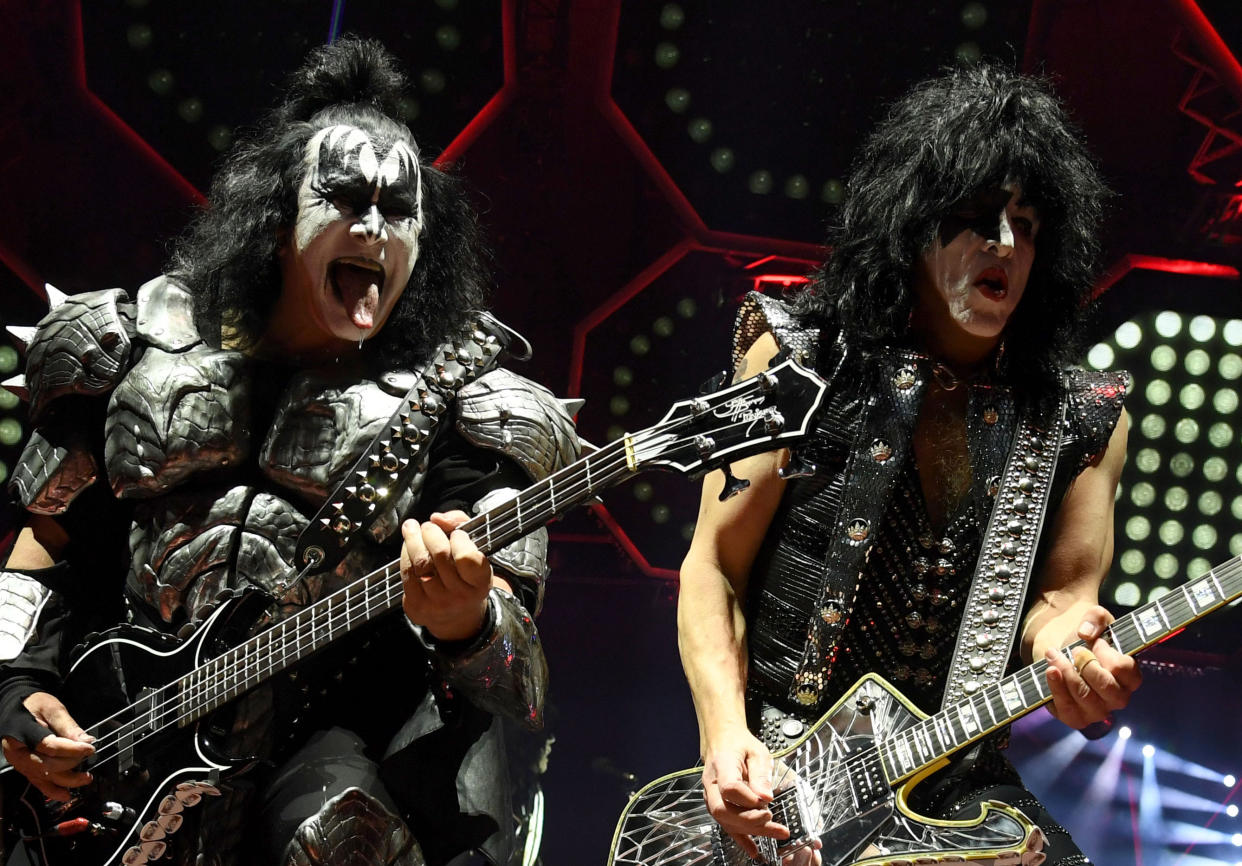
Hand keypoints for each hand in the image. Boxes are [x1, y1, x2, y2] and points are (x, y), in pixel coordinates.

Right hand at [1, 692, 94, 800]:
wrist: (16, 709)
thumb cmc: (33, 705)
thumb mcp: (52, 708)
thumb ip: (68, 725)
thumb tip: (85, 740)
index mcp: (22, 732)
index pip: (49, 745)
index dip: (71, 749)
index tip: (90, 748)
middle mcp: (17, 751)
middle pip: (46, 764)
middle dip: (71, 763)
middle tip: (88, 756)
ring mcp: (19, 762)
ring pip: (43, 776)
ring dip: (66, 780)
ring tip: (85, 778)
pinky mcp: (24, 768)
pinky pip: (37, 782)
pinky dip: (52, 790)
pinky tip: (66, 794)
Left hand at [400, 511, 492, 641]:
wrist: (457, 614)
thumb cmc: (466, 576)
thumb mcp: (476, 550)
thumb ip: (461, 525)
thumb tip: (438, 518)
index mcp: (480, 582)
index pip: (466, 557)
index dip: (458, 539)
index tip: (456, 534)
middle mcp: (460, 595)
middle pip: (439, 555)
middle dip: (430, 533)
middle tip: (428, 526)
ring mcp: (437, 602)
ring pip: (419, 563)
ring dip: (413, 539)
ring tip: (412, 529)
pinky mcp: (417, 606)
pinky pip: (406, 573)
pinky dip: (405, 555)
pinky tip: (408, 546)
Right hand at [700, 727, 821, 864]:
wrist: (722, 741)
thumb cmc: (739, 744)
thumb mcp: (756, 751)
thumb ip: (761, 773)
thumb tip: (766, 797)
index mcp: (721, 765)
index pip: (729, 788)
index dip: (747, 798)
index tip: (765, 800)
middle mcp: (712, 784)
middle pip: (723, 810)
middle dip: (748, 819)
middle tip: (770, 817)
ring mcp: (711, 797)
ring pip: (726, 821)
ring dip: (751, 830)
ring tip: (777, 832)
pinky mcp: (717, 805)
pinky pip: (727, 825)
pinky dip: (741, 839)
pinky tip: (754, 850)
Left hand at [1039, 606, 1140, 729]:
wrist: (1059, 647)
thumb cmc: (1085, 637)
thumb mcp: (1095, 619)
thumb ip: (1096, 618)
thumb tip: (1085, 633)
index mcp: (1130, 676)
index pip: (1125, 670)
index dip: (1107, 654)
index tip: (1095, 642)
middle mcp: (1117, 697)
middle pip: (1107, 688)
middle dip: (1086, 665)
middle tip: (1074, 650)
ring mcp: (1097, 710)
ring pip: (1086, 698)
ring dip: (1068, 673)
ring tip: (1054, 654)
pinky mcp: (1075, 717)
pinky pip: (1068, 710)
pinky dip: (1057, 689)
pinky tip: (1050, 671)